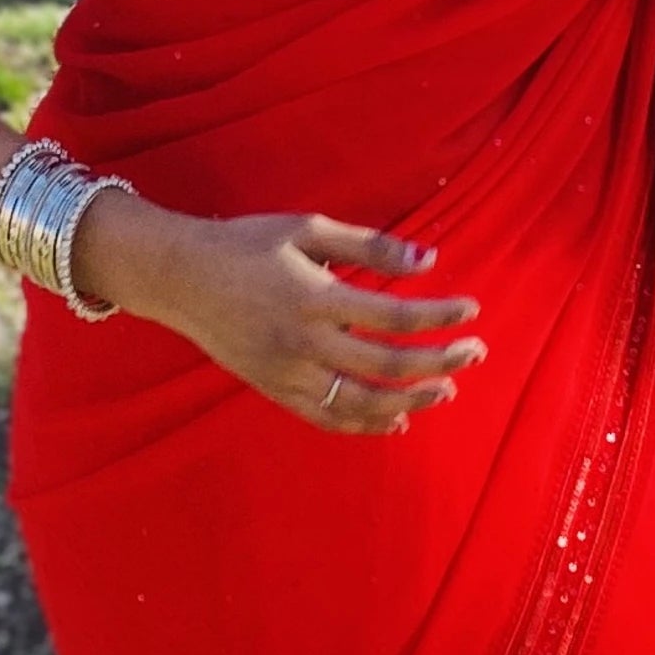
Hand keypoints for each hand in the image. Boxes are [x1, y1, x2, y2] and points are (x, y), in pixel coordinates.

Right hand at [81, 200, 486, 436]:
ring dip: (411, 400)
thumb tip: (428, 261)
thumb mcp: (307, 229)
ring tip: (445, 390)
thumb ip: (369, 246)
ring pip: (361, 402)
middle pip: (387, 364)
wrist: (180, 277)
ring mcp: (286, 373)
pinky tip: (397, 420)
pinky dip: (366, 425)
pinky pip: (327, 418)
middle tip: (474, 353)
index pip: (394, 316)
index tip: (472, 311)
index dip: (439, 316)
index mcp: (314, 296)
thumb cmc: (247, 243)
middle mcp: (303, 342)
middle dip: (439, 361)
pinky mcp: (273, 389)